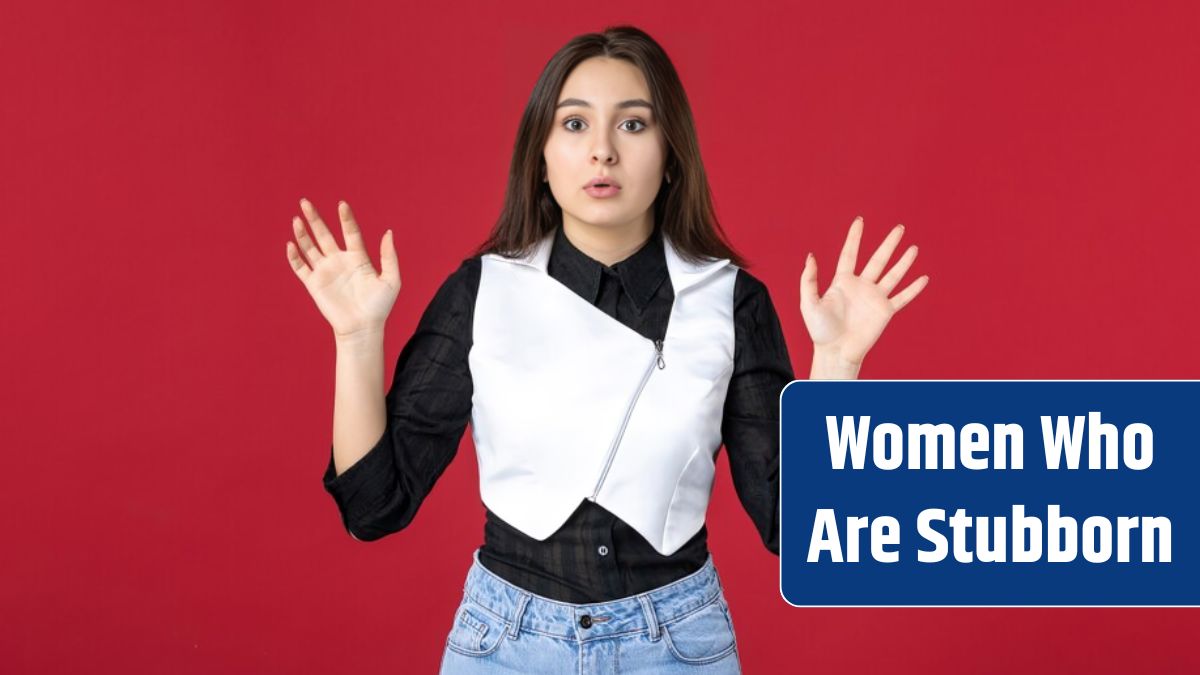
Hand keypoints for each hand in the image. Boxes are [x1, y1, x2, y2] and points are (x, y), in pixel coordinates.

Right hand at [285, 198, 400, 338]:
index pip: (350, 232)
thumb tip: (388, 233)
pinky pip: (301, 267)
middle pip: (324, 234)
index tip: (342, 204)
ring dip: (302, 233)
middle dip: (315, 218)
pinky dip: (294, 256)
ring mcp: (325, 272)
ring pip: (310, 247)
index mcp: (358, 258)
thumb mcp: (391, 280)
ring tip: (297, 218)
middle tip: (305, 202)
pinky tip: (291, 244)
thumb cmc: (379, 306)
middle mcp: (339, 261)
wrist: (363, 328)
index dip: (346, 218)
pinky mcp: (314, 284)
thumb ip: (389, 257)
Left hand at [799, 216, 928, 364]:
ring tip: (913, 248)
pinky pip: (902, 298)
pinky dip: (913, 289)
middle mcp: (861, 287)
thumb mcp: (808, 303)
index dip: (854, 237)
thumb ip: (808, 280)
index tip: (860, 220)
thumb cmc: (820, 330)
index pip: (850, 254)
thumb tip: (811, 256)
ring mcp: (874, 299)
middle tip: (899, 228)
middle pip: (877, 259)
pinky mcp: (885, 312)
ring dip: (904, 262)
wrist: (836, 351)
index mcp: (842, 282)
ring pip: (893, 275)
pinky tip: (924, 278)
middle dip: (889, 244)